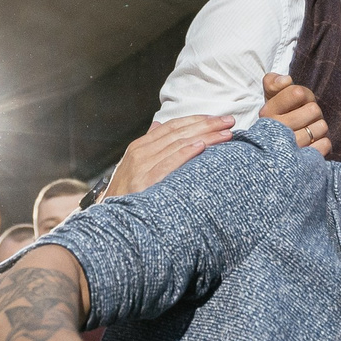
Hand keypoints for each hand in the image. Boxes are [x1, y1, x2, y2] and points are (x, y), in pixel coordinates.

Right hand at [106, 115, 232, 200]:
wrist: (112, 222)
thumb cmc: (127, 196)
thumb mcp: (134, 167)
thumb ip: (149, 146)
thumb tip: (157, 125)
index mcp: (139, 148)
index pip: (171, 127)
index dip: (195, 120)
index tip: (217, 118)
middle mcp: (140, 153)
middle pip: (178, 133)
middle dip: (206, 125)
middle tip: (229, 121)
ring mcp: (141, 167)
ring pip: (178, 145)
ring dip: (204, 136)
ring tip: (225, 134)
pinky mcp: (145, 182)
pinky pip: (169, 164)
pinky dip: (185, 153)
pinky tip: (202, 147)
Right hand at [257, 73, 329, 157]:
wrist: (274, 154)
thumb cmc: (277, 119)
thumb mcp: (271, 99)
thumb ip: (273, 82)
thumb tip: (286, 80)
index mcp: (267, 114)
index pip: (297, 93)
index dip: (303, 95)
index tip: (297, 102)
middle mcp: (276, 132)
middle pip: (313, 110)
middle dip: (313, 112)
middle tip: (305, 118)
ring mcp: (289, 150)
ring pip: (321, 127)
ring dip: (319, 128)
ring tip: (308, 131)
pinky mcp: (302, 163)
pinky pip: (325, 144)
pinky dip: (323, 142)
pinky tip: (313, 144)